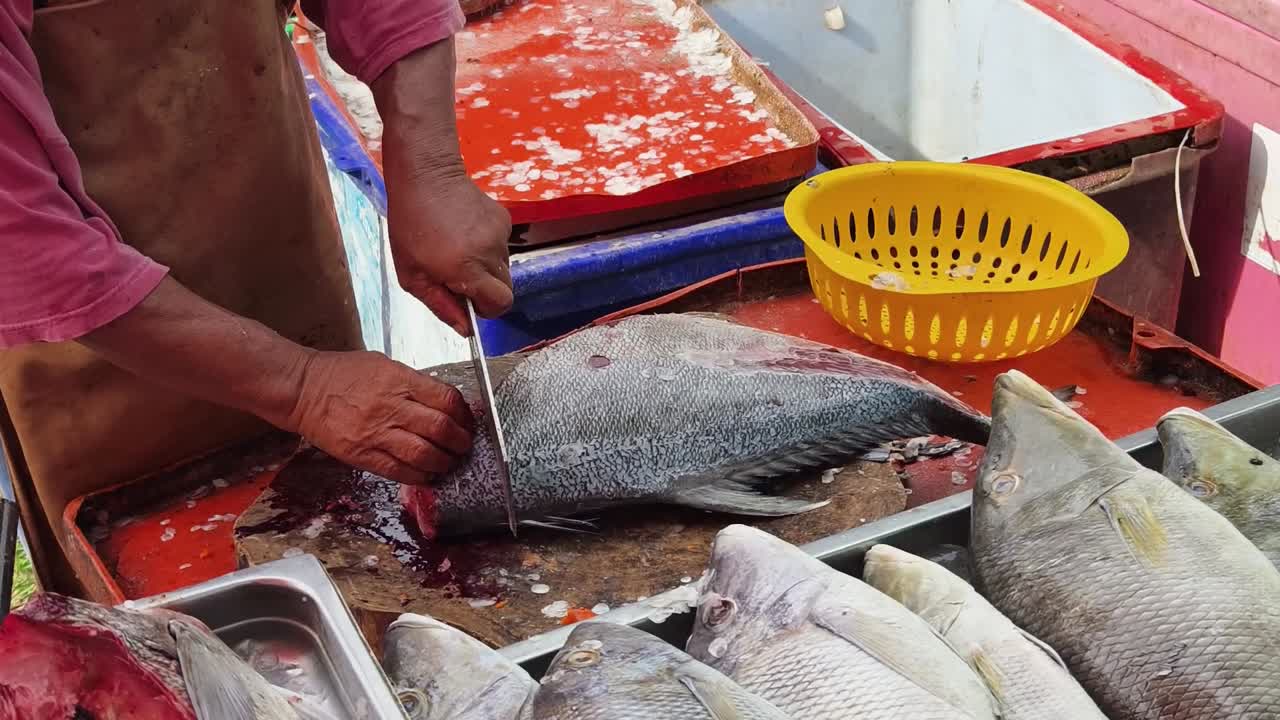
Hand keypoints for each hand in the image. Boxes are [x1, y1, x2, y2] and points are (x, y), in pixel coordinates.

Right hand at [285, 350, 472, 484]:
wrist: (303, 390)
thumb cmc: (343, 374)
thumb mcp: (384, 365)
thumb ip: (414, 384)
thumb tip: (443, 403)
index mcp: (400, 381)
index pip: (447, 400)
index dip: (465, 415)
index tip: (467, 422)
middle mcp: (392, 407)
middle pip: (441, 429)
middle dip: (460, 442)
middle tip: (464, 446)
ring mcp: (377, 433)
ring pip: (424, 454)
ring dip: (444, 462)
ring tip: (449, 463)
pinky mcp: (362, 455)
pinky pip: (399, 471)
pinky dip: (419, 476)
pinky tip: (426, 474)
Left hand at [385, 169, 512, 334]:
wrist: (425, 174)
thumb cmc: (410, 223)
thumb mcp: (411, 274)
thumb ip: (440, 305)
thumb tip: (465, 328)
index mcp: (466, 269)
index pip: (500, 304)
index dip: (486, 309)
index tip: (469, 301)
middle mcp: (489, 253)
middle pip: (505, 289)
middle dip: (486, 291)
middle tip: (460, 278)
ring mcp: (500, 235)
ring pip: (503, 268)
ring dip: (485, 268)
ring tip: (458, 249)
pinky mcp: (504, 219)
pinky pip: (501, 246)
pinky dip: (486, 247)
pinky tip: (465, 232)